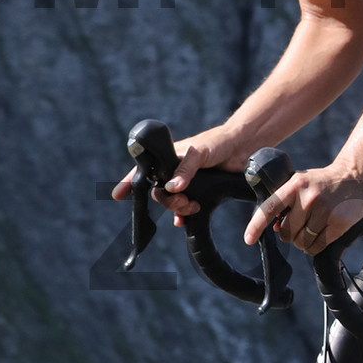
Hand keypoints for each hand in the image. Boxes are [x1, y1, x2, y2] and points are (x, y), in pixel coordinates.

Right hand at [111, 130, 241, 220]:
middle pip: (159, 191)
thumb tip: (172, 188)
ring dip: (178, 209)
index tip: (118, 194)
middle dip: (166, 201)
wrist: (243, 147)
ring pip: (172, 201)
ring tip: (191, 207)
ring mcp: (186, 181)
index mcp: (168, 157)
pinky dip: (184, 216)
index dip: (130, 182)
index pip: (144, 169)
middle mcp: (174, 170)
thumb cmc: (217, 142)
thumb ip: (185, 169)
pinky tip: (184, 220)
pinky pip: (185, 208)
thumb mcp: (198, 153)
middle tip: (183, 202)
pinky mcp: (200, 191)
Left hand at [243, 166, 362, 254]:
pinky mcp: (338, 223)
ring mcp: (325, 211)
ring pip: (302, 242)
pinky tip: (321, 234)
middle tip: (300, 226)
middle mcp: (309, 197)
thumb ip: (286, 201)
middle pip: (287, 233)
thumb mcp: (301, 182)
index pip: (270, 208)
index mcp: (295, 185)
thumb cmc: (323, 182)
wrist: (355, 175)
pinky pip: (318, 247)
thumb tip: (275, 227)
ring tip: (313, 228)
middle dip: (291, 234)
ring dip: (304, 242)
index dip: (256, 225)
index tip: (249, 239)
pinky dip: (315, 246)